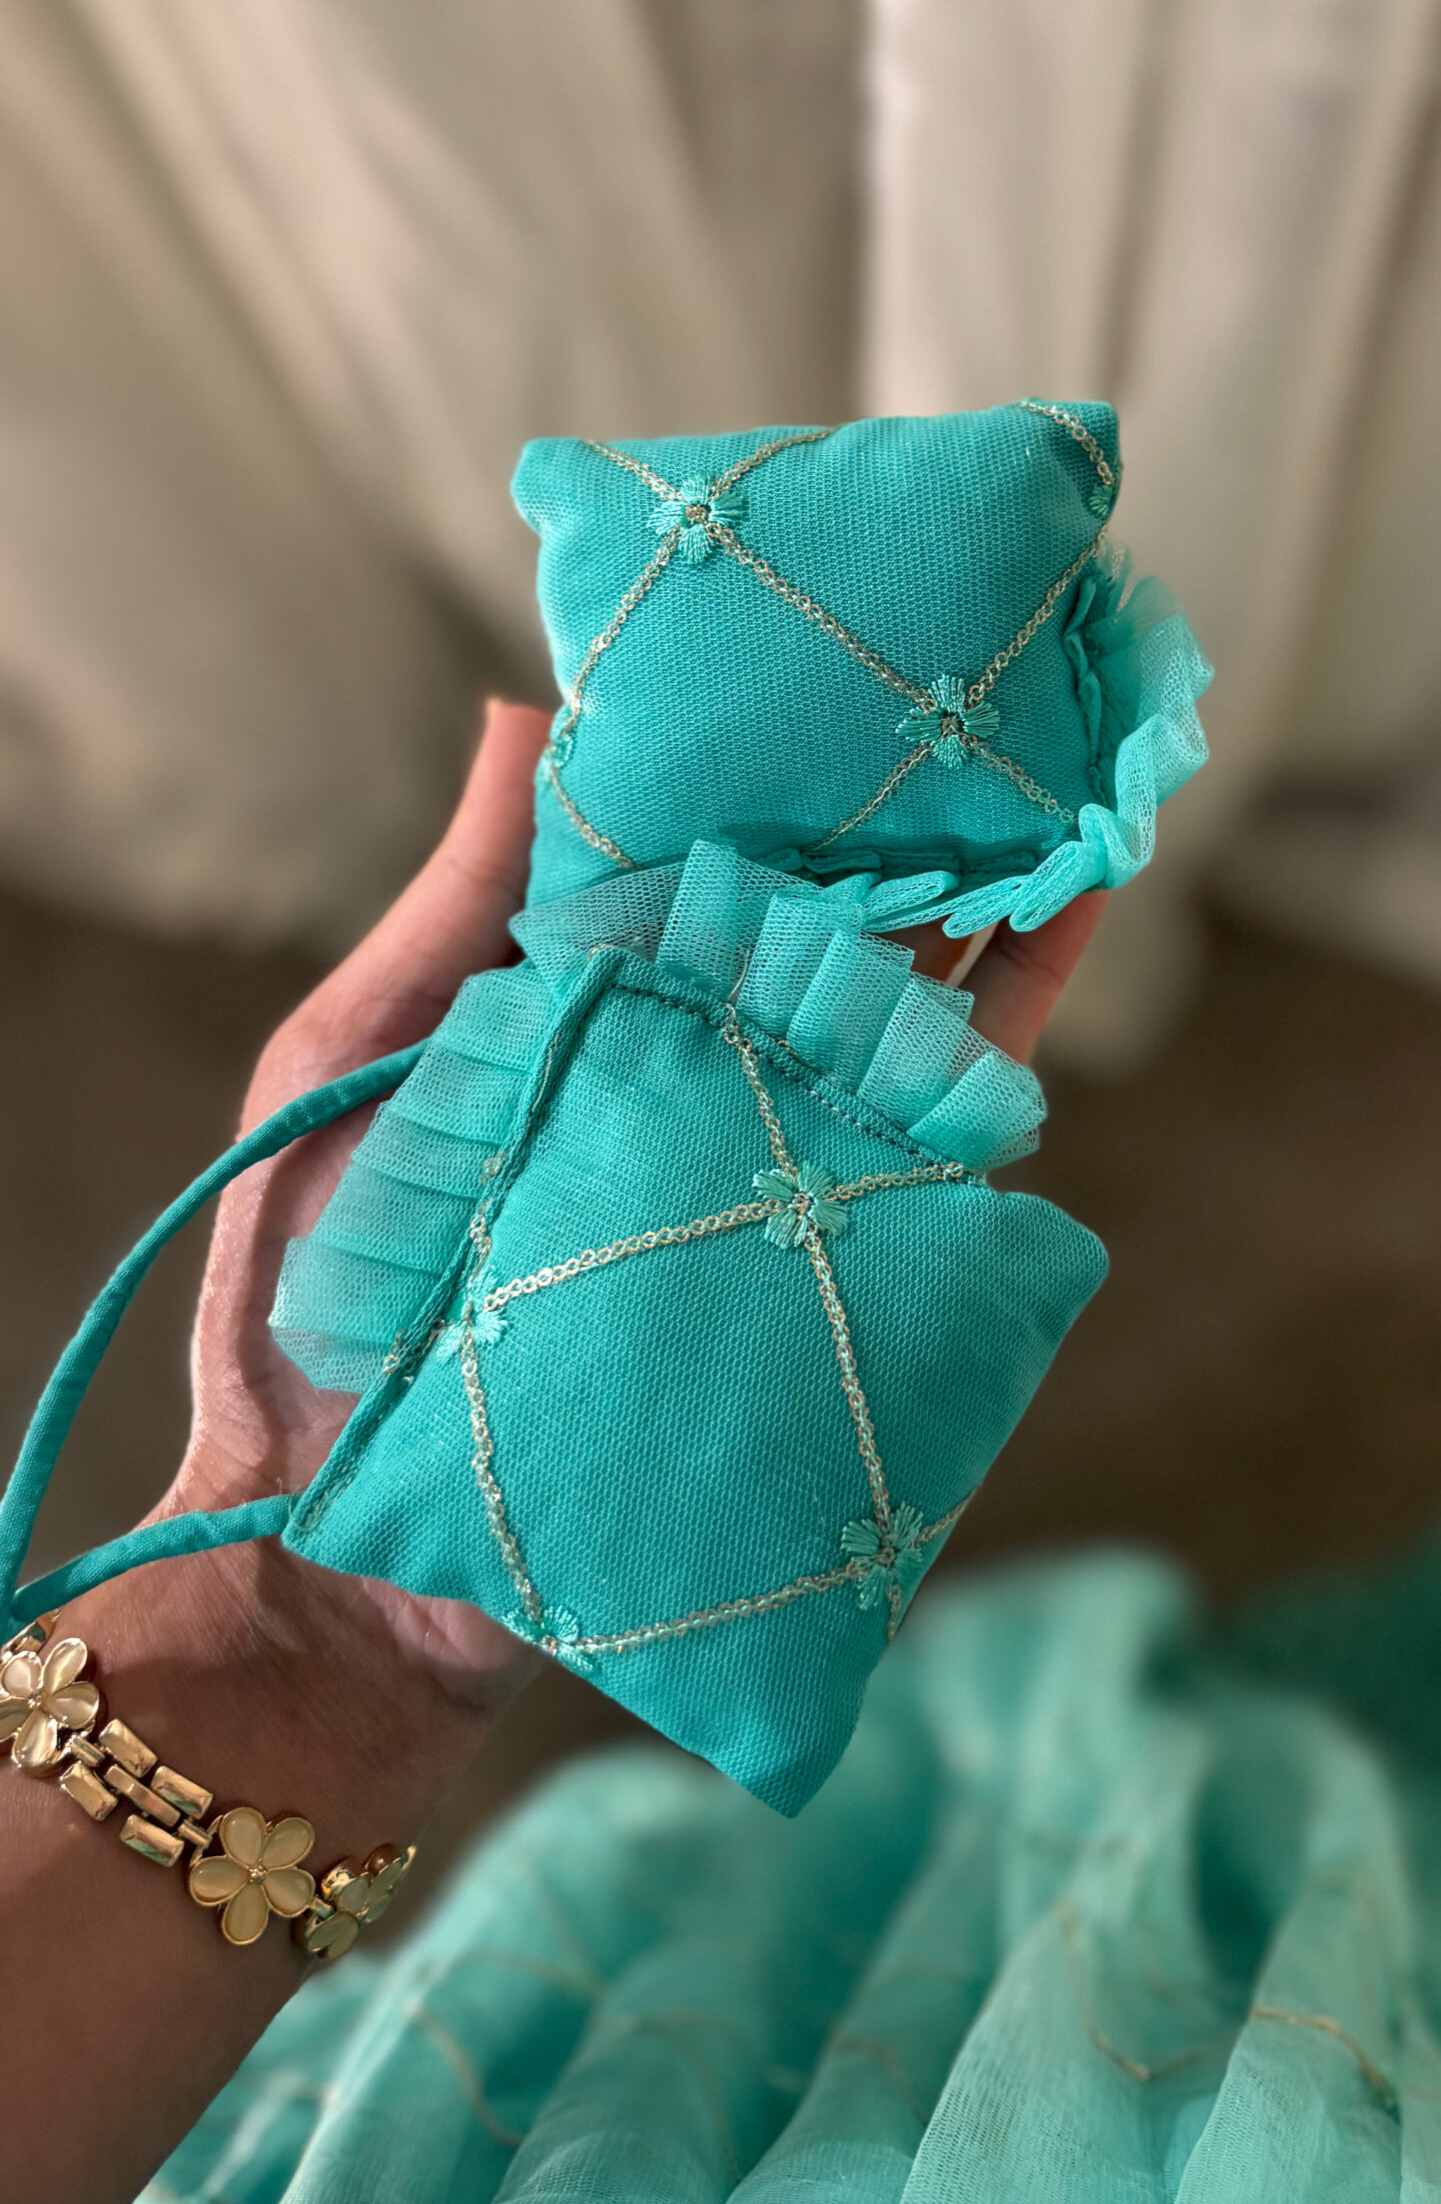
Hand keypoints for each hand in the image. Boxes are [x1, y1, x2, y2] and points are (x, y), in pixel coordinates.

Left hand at [147, 708, 1099, 1787]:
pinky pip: (932, 1132)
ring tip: (1050, 769)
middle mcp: (685, 1075)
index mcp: (577, 1016)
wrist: (352, 1550)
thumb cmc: (312, 1307)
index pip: (685, 861)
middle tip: (969, 689)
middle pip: (807, 921)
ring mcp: (761, 1161)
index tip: (818, 654)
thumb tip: (521, 710)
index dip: (752, 763)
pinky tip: (1066, 914)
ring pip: (892, 1005)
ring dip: (974, 892)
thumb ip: (453, 909)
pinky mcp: (823, 1254)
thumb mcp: (352, 1067)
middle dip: (887, 817)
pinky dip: (1006, 1027)